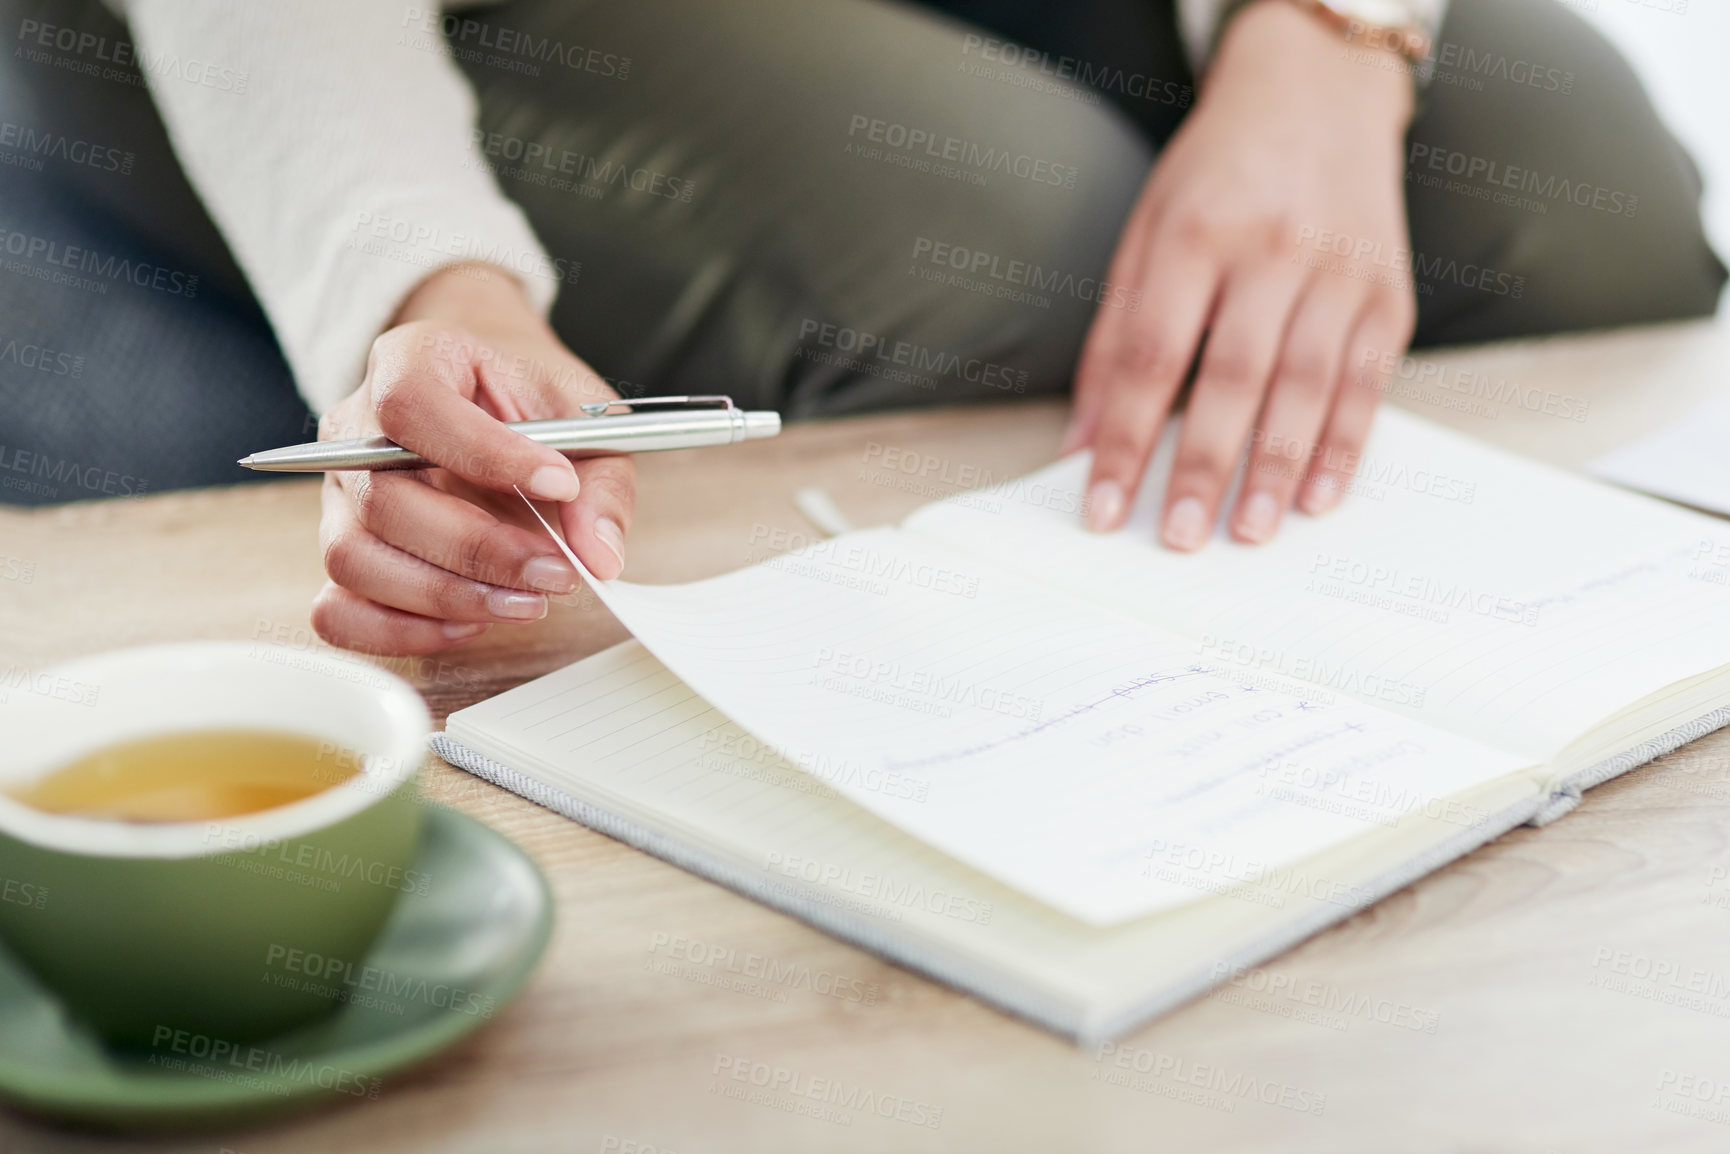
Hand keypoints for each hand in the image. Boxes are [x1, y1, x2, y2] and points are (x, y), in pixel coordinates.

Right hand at [311, 263, 633, 654]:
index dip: (485, 454)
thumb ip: (599, 480)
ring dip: (444, 597)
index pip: (413, 406)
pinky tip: (469, 624)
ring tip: (525, 603)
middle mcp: (354, 431)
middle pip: (383, 499)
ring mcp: (341, 496)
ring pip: (354, 558)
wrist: (492, 396)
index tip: (559, 484)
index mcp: (409, 363)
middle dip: (478, 550)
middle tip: (557, 573)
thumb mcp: (583, 417)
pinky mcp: (346, 550)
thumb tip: (600, 553)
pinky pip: (337, 610)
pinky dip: (399, 631)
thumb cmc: (531, 401)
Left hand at [1063, 0, 1417, 548]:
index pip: (1151, 356)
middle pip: (1232, 377)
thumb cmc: (1216, 176)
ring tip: (1247, 533)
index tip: (1102, 506)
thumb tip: (1081, 443)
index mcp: (1197, 234)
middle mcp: (1273, 251)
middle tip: (1178, 539)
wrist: (1318, 94)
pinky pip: (1368, 383)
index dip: (1124, 439)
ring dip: (1276, 470)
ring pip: (1307, 387)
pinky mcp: (1389, 294)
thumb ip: (1112, 338)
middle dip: (1202, 467)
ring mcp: (1339, 273)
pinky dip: (1344, 447)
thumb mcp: (1145, 233)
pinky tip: (1317, 498)